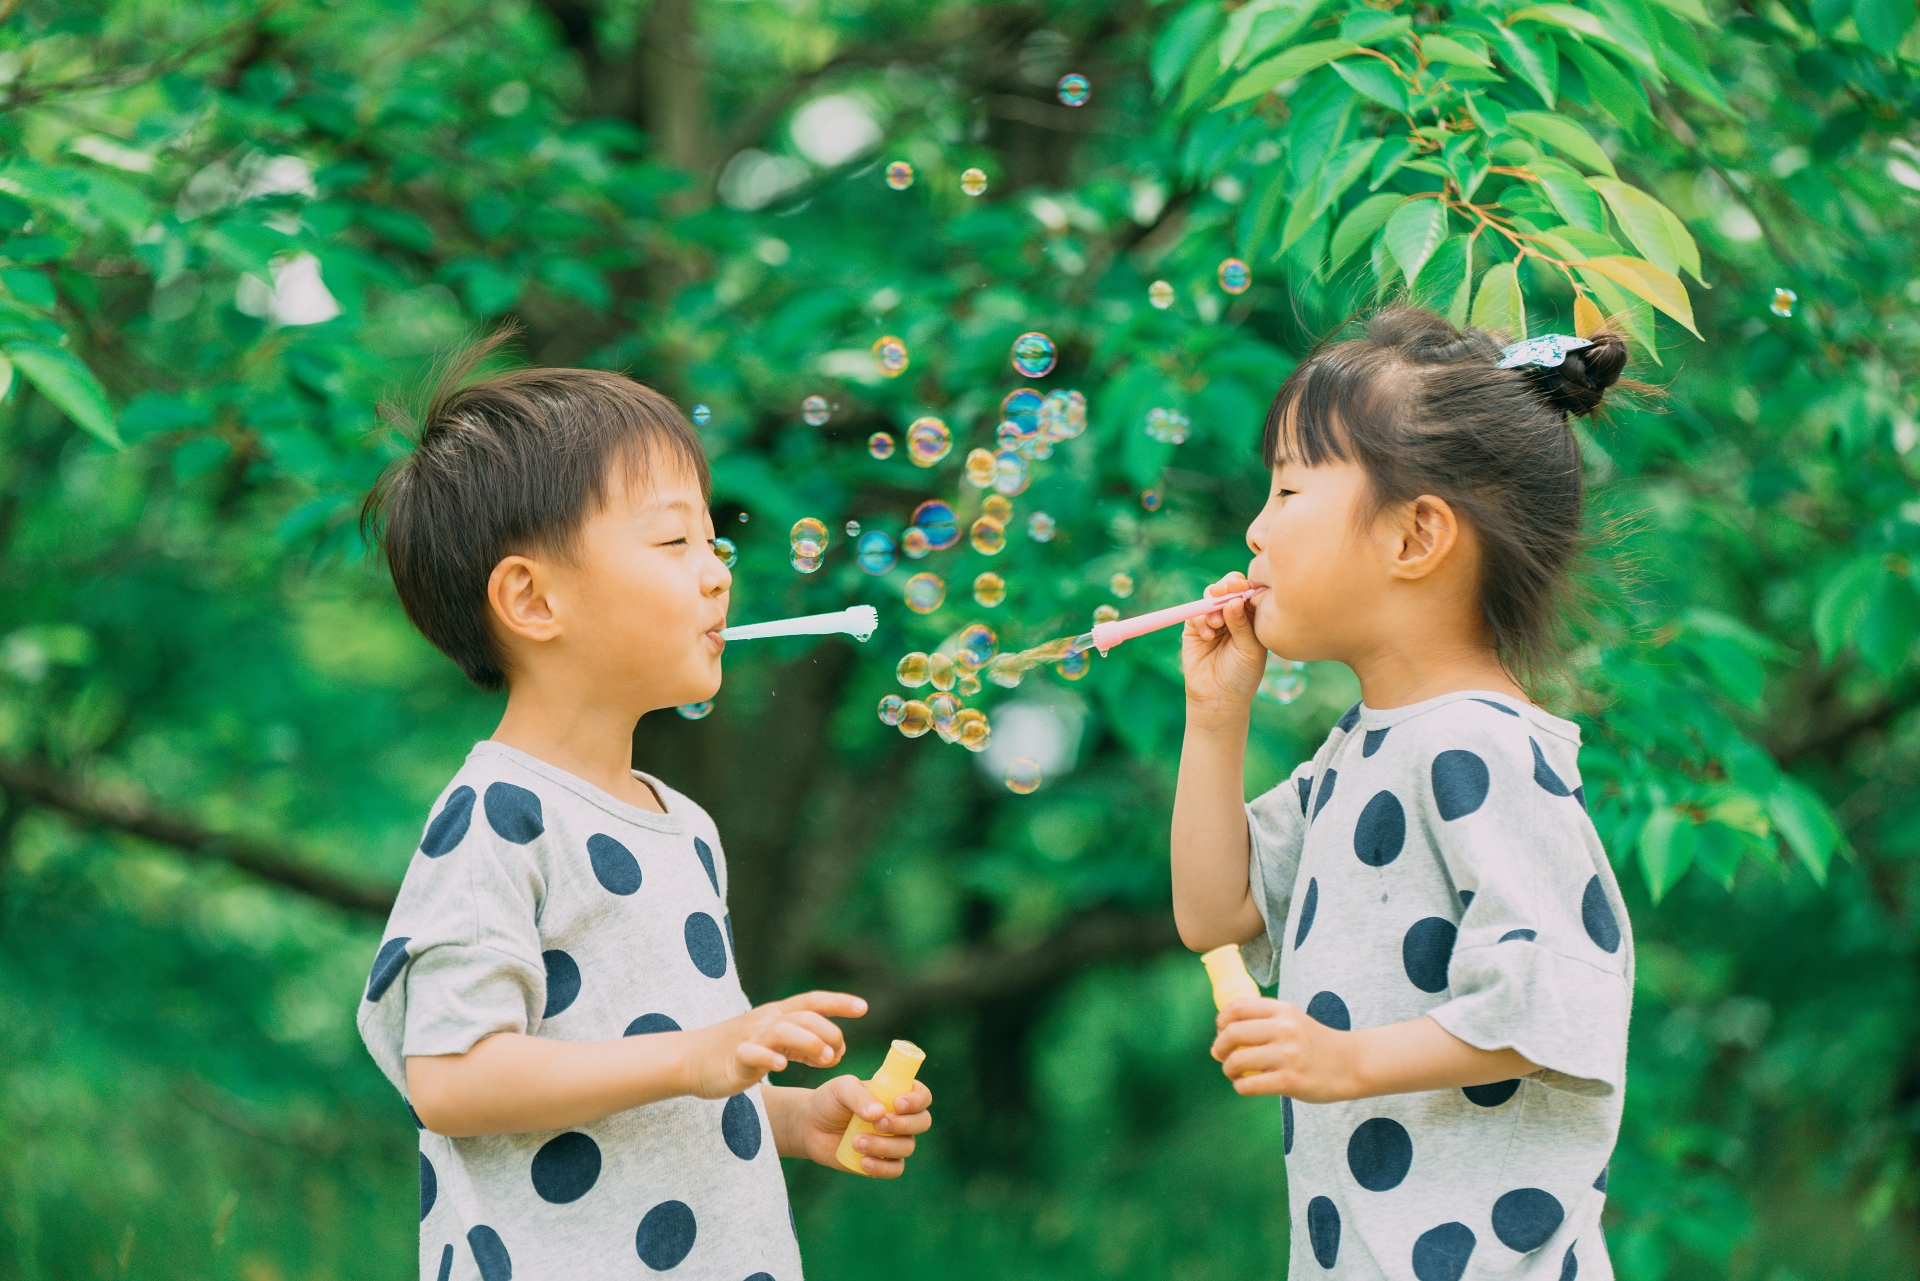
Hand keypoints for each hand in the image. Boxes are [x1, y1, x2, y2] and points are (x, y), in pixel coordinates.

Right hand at [679, 991, 865, 1099]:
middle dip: (828, 1031)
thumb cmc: (738, 1051)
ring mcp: (750, 1037)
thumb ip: (804, 1045)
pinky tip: (782, 1066)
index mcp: (777, 1014)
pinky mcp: (734, 1057)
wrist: (691, 1059)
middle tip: (838, 1053)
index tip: (863, 1007)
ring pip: (784, 1030)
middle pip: (804, 1015)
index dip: (838, 1002)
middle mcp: (767, 1020)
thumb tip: (835, 1052)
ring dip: (809, 1041)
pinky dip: (769, 1058)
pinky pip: (753, 1053)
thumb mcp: (775, 1042)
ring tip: (825, 1058)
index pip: (812, 1001)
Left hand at [791, 1074, 933, 1177]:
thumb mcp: (841, 1089)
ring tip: (856, 1141)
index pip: (922, 1096)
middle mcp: (899, 1117)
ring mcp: (892, 1141)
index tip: (897, 1104)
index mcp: (895, 1094)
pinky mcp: (881, 1162)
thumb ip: (859, 1096)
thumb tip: (879, 1114)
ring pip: (907, 1147)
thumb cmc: (828, 1101)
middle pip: (922, 1122)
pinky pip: (895, 1169)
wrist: (809, 1126)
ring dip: (885, 1146)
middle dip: (903, 1124)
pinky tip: (863, 1162)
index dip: (917, 1100)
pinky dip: (882, 1167)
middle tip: (877, 1124)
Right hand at [1181, 572, 1268, 727]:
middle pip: (1229, 588)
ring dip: (1213, 606)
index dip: (1244, 585)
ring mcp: (1213, 620)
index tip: (1240, 587)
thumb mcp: (1250, 649)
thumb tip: (1234, 600)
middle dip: (1226, 588)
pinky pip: (1195, 613)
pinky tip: (1208, 636)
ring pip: (1211, 597)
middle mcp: (1233, 615)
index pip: (1249, 592)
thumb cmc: (1242, 675)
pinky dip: (1201, 620)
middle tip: (1224, 592)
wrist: (1218, 698)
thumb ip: (1242, 624)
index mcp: (1252, 618)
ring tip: (1217, 624)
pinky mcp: (1194, 628)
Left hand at [1211, 997, 1360, 1102]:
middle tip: (1221, 1056)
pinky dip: (1240, 1087)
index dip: (1222, 1020)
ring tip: (1234, 1073)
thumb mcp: (1293, 1020)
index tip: (1221, 1031)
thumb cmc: (1316, 1044)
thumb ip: (1263, 1022)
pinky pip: (1249, 1085)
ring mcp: (1287, 1056)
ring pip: (1237, 1060)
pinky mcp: (1289, 1081)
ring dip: (1228, 1069)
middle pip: (1232, 1033)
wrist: (1350, 1064)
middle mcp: (1285, 1029)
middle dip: (1219, 1047)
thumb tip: (1220, 1041)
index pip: (1238, 1007)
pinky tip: (1246, 1085)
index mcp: (1283, 1010)